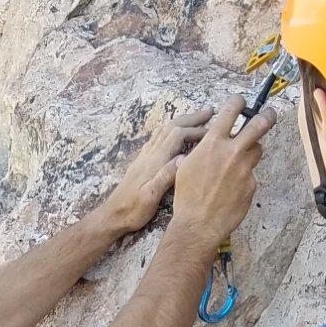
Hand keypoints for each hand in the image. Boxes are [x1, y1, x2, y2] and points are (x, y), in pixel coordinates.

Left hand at [100, 103, 213, 237]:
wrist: (113, 215)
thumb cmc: (133, 210)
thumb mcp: (150, 197)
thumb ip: (165, 176)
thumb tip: (182, 158)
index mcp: (155, 161)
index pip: (177, 135)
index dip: (195, 130)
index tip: (212, 130)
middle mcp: (150, 154)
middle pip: (171, 127)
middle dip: (191, 118)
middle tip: (209, 111)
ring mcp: (145, 156)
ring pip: (164, 130)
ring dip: (181, 121)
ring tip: (195, 118)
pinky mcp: (142, 162)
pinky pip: (157, 138)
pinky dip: (169, 130)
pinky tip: (173, 133)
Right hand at [169, 95, 274, 249]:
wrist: (197, 225)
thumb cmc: (187, 197)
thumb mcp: (186, 166)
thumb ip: (203, 150)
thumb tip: (210, 142)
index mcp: (213, 143)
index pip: (231, 111)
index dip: (238, 102)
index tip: (241, 101)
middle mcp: (232, 152)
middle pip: (259, 124)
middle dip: (267, 116)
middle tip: (270, 115)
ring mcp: (244, 169)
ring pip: (256, 150)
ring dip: (251, 152)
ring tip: (238, 163)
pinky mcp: (251, 185)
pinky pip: (250, 176)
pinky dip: (243, 179)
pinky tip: (231, 191)